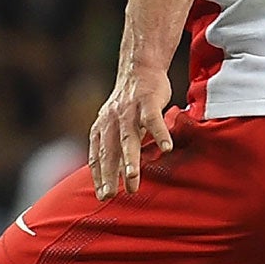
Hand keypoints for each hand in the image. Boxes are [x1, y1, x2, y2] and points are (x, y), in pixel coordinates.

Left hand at [89, 64, 172, 200]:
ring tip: (132, 179)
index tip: (102, 196)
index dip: (99, 176)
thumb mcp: (113, 123)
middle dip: (109, 175)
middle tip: (109, 196)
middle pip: (110, 151)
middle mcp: (111, 121)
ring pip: (128, 138)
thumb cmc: (129, 103)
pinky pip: (154, 120)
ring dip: (130, 159)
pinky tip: (167, 148)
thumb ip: (112, 146)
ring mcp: (129, 111)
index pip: (98, 156)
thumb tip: (112, 175)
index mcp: (102, 128)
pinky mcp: (147, 102)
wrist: (139, 68)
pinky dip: (160, 134)